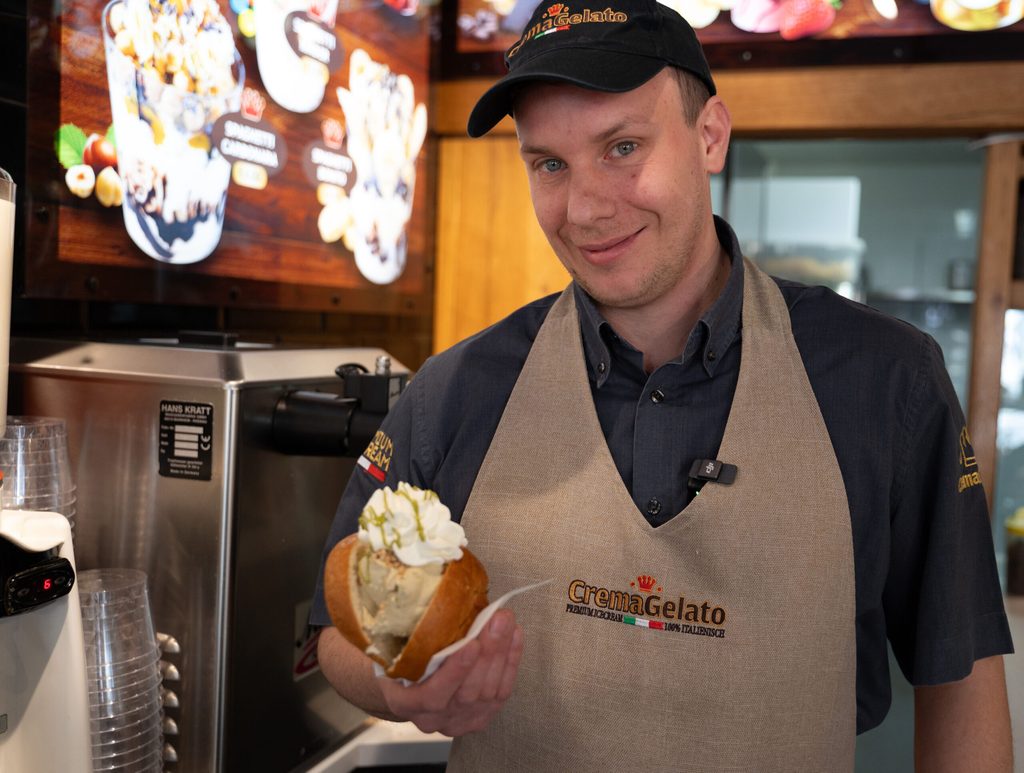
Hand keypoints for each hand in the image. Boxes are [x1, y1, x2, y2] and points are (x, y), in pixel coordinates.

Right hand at [378, 609, 523, 736]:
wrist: (407, 691)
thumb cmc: (401, 663)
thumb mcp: (396, 651)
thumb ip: (412, 638)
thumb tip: (439, 599)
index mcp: (405, 703)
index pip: (432, 695)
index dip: (455, 672)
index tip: (471, 644)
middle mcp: (433, 719)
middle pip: (468, 691)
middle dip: (488, 652)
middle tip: (498, 619)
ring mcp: (459, 721)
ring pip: (488, 691)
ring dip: (502, 653)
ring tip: (506, 621)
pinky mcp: (480, 718)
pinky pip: (501, 691)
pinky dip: (511, 661)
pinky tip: (514, 636)